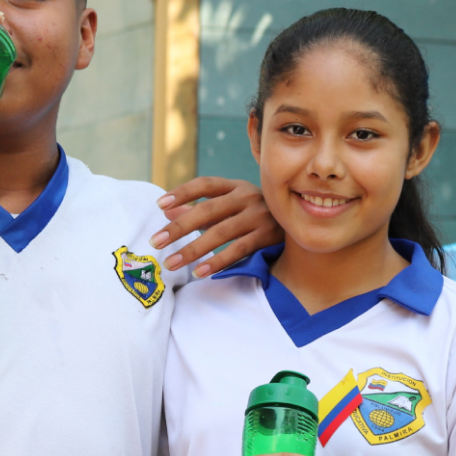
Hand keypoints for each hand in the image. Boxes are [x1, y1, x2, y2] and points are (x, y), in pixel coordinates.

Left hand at [150, 177, 282, 276]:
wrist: (299, 223)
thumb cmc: (255, 215)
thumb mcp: (230, 206)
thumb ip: (200, 209)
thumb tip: (167, 211)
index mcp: (235, 186)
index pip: (205, 184)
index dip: (182, 192)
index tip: (160, 204)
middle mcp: (247, 197)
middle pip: (208, 210)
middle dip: (179, 227)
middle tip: (156, 242)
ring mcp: (259, 216)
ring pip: (220, 233)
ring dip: (193, 249)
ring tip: (171, 263)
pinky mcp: (268, 237)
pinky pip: (239, 250)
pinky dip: (218, 261)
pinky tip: (200, 272)